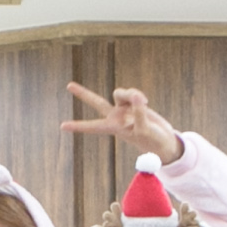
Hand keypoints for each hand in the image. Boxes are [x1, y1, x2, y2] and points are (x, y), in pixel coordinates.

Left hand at [61, 82, 182, 161]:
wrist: (164, 140)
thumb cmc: (152, 140)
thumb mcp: (145, 129)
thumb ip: (139, 112)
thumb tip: (134, 95)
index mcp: (114, 127)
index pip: (93, 126)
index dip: (78, 126)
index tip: (62, 126)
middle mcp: (116, 117)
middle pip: (97, 102)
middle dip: (84, 94)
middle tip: (68, 86)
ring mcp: (125, 109)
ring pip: (121, 92)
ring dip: (130, 94)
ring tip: (144, 102)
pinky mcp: (134, 103)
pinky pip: (132, 93)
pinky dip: (138, 96)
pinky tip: (145, 102)